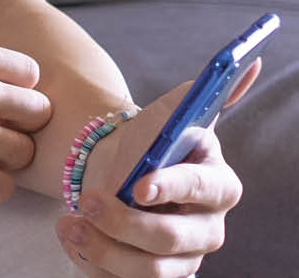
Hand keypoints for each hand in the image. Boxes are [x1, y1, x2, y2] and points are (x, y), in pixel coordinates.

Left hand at [53, 69, 255, 277]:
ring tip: (68, 222)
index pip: (205, 189)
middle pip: (174, 241)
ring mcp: (181, 258)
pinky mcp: (150, 276)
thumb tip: (249, 60)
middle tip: (87, 200)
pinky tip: (69, 236)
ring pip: (148, 271)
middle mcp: (207, 228)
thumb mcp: (171, 113)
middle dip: (126, 224)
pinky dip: (91, 263)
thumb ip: (207, 90)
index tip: (139, 184)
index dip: (173, 187)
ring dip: (103, 249)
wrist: (120, 169)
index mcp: (219, 185)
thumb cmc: (150, 142)